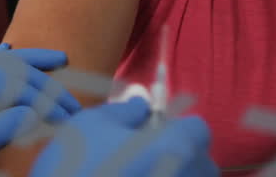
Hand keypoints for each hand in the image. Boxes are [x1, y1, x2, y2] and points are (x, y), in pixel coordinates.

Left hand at [0, 45, 80, 176]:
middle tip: (74, 108)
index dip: (46, 100)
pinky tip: (8, 51)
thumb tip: (32, 114)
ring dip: (29, 63)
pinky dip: (0, 61)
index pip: (14, 85)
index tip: (71, 119)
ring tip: (57, 59)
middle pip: (11, 73)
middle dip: (46, 86)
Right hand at [29, 97, 217, 176]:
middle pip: (200, 160)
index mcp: (175, 146)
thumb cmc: (75, 171)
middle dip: (178, 154)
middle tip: (142, 156)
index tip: (153, 133)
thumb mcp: (89, 127)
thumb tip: (141, 106)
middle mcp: (189, 175)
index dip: (175, 127)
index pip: (197, 129)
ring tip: (134, 174)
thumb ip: (122, 111)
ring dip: (171, 174)